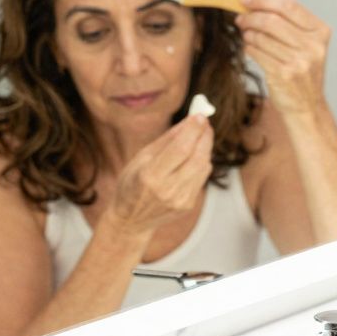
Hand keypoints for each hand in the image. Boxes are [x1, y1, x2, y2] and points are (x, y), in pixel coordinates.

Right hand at [107, 115, 213, 236]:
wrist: (131, 219)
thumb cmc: (132, 183)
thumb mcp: (141, 158)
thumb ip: (167, 140)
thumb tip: (189, 121)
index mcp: (150, 176)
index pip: (180, 149)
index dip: (193, 130)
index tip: (200, 116)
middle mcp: (168, 189)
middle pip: (197, 157)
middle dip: (204, 136)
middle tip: (205, 123)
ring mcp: (180, 199)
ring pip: (203, 166)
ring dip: (205, 148)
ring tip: (200, 136)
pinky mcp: (188, 204)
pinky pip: (201, 177)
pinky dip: (202, 162)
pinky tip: (195, 156)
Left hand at [236, 0, 331, 115]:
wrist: (307, 106)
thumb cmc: (301, 71)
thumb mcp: (306, 44)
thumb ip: (287, 22)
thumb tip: (252, 1)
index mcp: (320, 32)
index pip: (289, 6)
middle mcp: (313, 46)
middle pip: (272, 20)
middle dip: (251, 16)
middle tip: (240, 17)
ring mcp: (299, 61)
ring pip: (262, 36)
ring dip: (248, 33)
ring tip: (247, 35)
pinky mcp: (284, 74)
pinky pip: (256, 52)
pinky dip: (249, 48)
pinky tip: (251, 49)